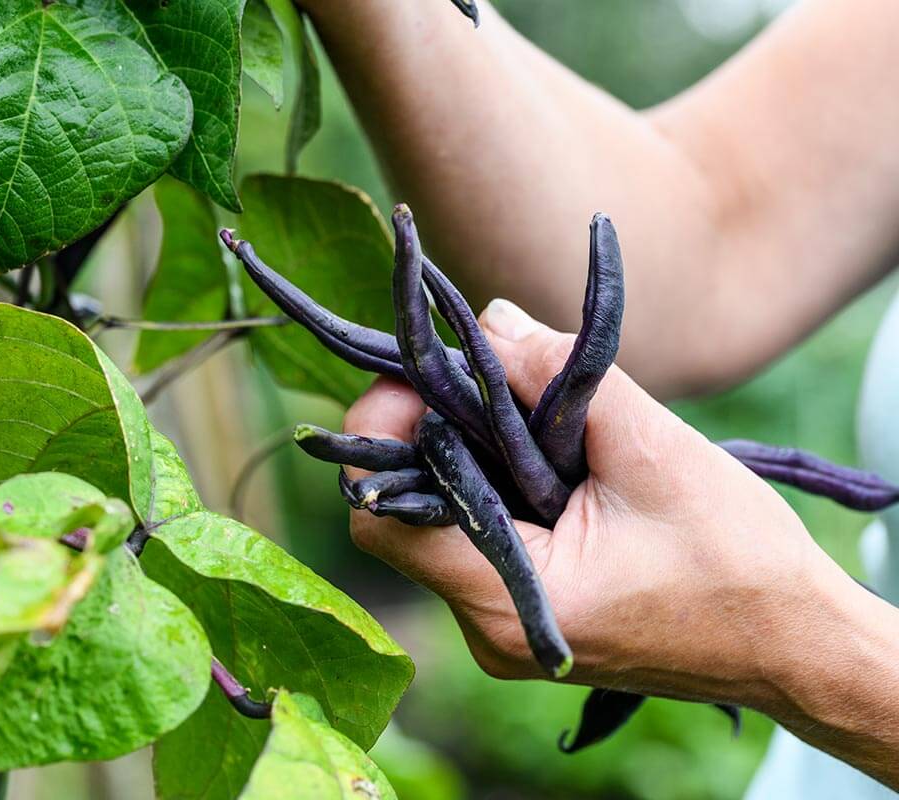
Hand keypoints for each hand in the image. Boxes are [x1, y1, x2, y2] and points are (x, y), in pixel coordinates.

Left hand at [343, 299, 866, 712]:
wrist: (793, 642)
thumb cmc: (737, 559)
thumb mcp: (652, 450)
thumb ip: (562, 375)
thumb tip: (488, 317)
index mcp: (507, 601)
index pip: (378, 517)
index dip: (385, 434)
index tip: (426, 375)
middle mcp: (487, 625)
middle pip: (405, 511)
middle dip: (428, 432)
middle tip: (475, 372)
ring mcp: (503, 624)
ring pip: (441, 520)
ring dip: (466, 454)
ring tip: (517, 406)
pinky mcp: (525, 613)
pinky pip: (479, 537)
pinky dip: (494, 484)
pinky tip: (540, 452)